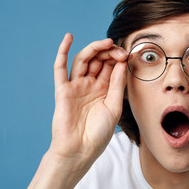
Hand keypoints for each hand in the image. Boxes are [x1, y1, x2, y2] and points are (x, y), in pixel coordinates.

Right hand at [50, 33, 126, 166]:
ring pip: (83, 60)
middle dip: (109, 52)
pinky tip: (68, 38)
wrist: (80, 150)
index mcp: (104, 89)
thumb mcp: (114, 107)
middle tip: (119, 51)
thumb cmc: (99, 133)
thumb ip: (117, 84)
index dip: (118, 58)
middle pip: (98, 60)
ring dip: (94, 49)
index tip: (127, 55)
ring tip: (106, 43)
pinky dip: (63, 52)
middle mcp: (90, 85)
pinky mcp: (63, 89)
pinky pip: (60, 68)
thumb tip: (123, 63)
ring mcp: (76, 86)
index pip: (110, 66)